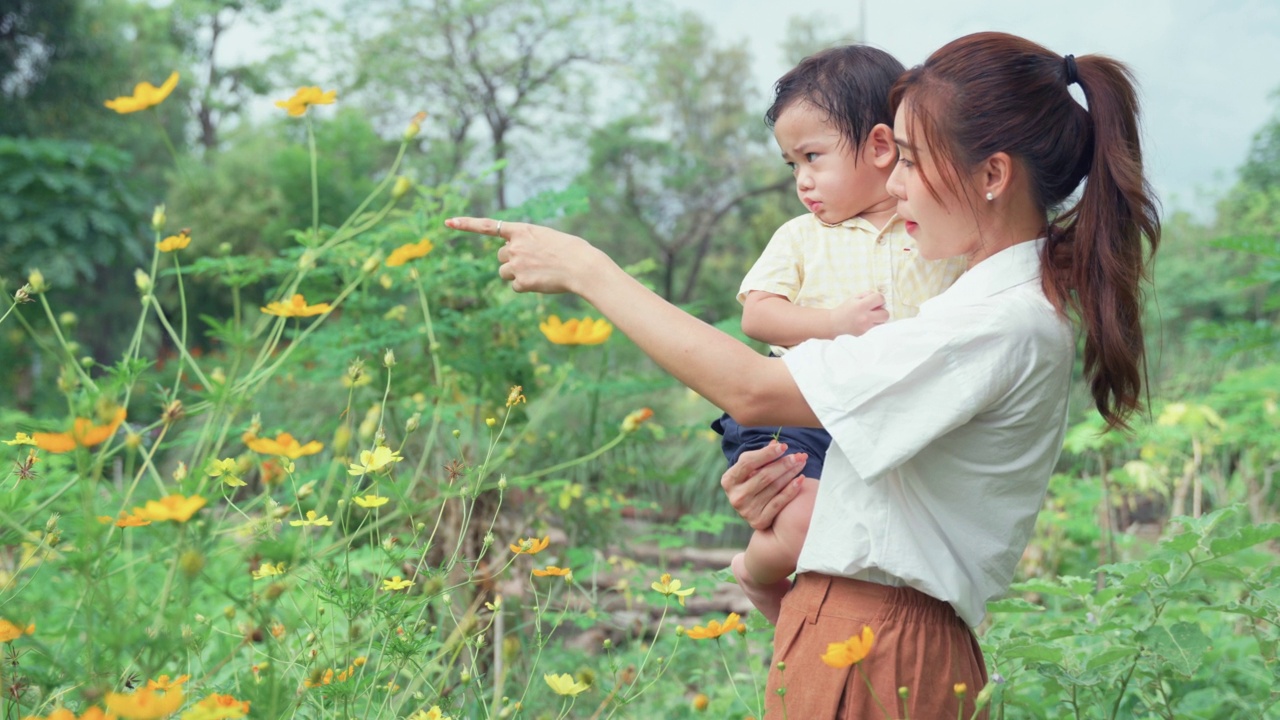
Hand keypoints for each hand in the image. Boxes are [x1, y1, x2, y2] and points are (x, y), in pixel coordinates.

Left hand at [444, 217, 601, 294]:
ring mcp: (516, 264)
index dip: (467, 224)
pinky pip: (515, 286)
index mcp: (522, 230)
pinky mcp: (520, 281)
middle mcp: (514, 246)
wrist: (582, 267)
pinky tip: (541, 282)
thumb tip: (514, 261)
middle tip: (533, 262)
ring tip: (539, 272)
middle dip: (512, 260)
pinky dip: (526, 286)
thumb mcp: (547, 238)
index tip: (448, 222)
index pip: (488, 226)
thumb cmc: (572, 251)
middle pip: (500, 256)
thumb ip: (528, 242)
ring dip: (517, 274)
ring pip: (504, 273)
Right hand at [720, 442, 806, 530]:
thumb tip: (776, 444)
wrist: (752, 511)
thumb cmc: (751, 483)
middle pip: (764, 475)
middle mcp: (736, 496)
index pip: (748, 462)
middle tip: (798, 456)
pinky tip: (800, 479)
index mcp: (729, 480)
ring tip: (801, 463)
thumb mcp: (751, 469)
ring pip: (774, 487)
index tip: (784, 446)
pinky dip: (791, 490)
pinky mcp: (759, 520)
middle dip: (784, 463)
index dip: (767, 453)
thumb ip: (761, 456)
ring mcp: (746, 510)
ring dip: (791, 473)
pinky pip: (779, 502)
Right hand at [829, 291, 887, 336]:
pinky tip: (867, 324)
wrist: (834, 324)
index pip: (880, 299)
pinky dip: (874, 326)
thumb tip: (880, 298)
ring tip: (870, 318)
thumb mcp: (854, 298)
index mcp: (861, 305)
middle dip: (882, 311)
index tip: (875, 301)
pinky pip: (876, 330)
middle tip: (875, 311)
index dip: (879, 298)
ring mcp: (865, 328)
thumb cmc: (844, 310)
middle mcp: (865, 318)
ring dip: (879, 319)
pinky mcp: (865, 335)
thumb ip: (867, 295)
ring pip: (883, 323)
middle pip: (885, 314)